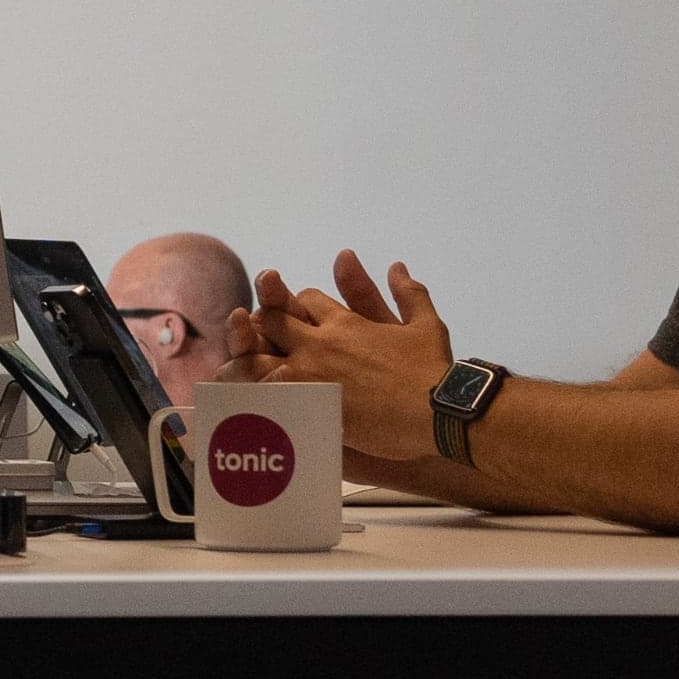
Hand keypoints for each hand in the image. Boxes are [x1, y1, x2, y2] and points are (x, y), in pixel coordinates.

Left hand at [216, 250, 452, 460]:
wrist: (437, 412)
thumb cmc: (433, 370)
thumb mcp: (426, 325)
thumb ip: (409, 294)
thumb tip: (398, 267)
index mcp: (345, 322)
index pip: (305, 300)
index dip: (295, 305)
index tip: (293, 317)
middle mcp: (321, 344)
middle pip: (272, 323)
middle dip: (262, 327)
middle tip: (258, 340)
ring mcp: (311, 376)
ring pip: (259, 361)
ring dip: (248, 362)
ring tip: (241, 373)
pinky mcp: (308, 409)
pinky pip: (267, 399)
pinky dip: (254, 398)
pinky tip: (248, 405)